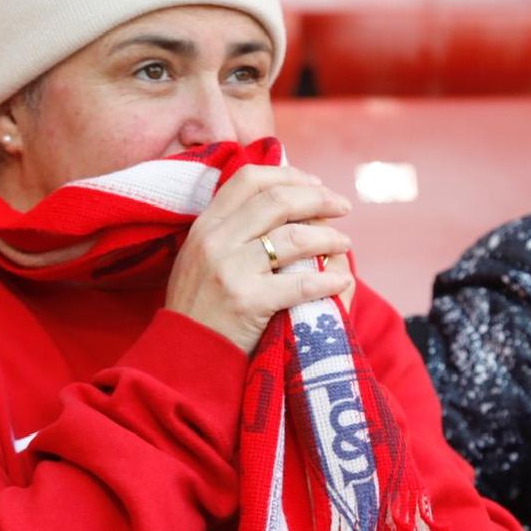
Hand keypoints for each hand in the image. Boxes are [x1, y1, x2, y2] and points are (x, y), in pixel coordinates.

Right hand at [166, 165, 352, 353]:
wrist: (185, 355)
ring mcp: (230, 270)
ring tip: (345, 244)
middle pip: (277, 200)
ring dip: (329, 238)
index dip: (288, 175)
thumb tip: (279, 201)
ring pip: (293, 238)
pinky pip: (299, 284)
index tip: (315, 184)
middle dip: (318, 199)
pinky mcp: (246, 302)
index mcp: (206, 224)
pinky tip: (341, 281)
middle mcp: (216, 240)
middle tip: (343, 207)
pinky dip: (327, 281)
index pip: (250, 179)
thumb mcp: (201, 256)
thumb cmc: (200, 307)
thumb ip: (231, 228)